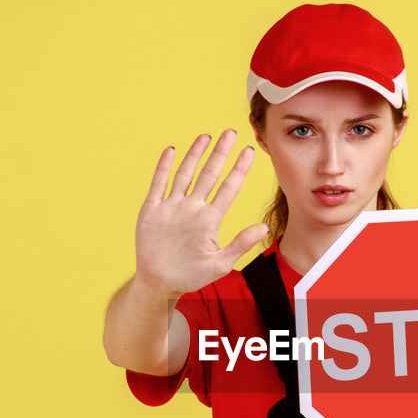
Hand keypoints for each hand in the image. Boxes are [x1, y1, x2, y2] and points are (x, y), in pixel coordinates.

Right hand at [134, 129, 267, 294]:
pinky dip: (164, 167)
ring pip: (185, 174)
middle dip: (220, 154)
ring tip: (206, 137)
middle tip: (230, 133)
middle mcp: (193, 208)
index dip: (239, 170)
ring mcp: (173, 207)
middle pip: (209, 175)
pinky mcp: (153, 210)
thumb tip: (264, 228)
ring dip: (195, 155)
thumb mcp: (220, 264)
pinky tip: (172, 151)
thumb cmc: (192, 276)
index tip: (249, 152)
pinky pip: (158, 184)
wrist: (160, 284)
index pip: (228, 189)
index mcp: (210, 219)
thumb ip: (241, 244)